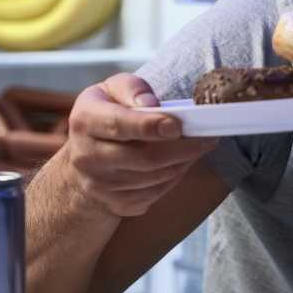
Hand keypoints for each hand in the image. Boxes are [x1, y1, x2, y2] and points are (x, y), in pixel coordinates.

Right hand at [64, 73, 217, 217]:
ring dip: (183, 162)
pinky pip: (155, 194)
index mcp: (85, 120)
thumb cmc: (107, 113)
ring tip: (198, 147)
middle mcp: (86, 157)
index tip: (177, 126)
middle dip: (182, 148)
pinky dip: (175, 177)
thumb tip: (152, 104)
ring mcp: (99, 185)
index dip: (149, 126)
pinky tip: (181, 162)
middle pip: (143, 158)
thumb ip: (132, 89)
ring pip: (154, 178)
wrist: (84, 158)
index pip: (119, 125)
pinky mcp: (115, 204)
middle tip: (208, 138)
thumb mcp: (112, 89)